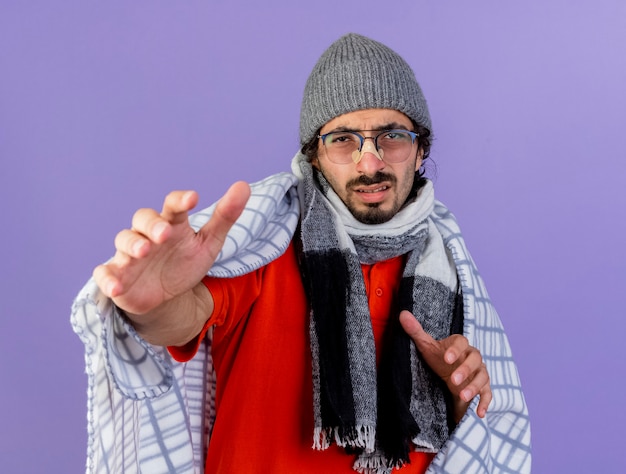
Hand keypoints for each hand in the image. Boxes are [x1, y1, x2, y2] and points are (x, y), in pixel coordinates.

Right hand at [93, 182, 250, 315]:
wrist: (165, 297)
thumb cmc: (184, 262)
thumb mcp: (209, 243)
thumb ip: (225, 216)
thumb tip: (244, 186)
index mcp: (171, 224)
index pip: (173, 206)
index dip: (180, 200)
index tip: (193, 198)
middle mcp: (147, 235)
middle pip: (142, 219)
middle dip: (152, 224)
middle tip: (165, 233)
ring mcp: (129, 255)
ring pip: (123, 241)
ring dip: (132, 244)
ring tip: (144, 251)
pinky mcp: (117, 276)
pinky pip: (106, 274)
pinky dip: (108, 279)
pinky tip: (117, 286)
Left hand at [399, 310, 491, 421]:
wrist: (450, 375)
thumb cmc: (438, 358)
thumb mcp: (426, 346)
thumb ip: (415, 331)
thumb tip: (402, 313)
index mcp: (460, 344)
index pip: (461, 342)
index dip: (455, 349)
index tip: (446, 358)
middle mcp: (473, 357)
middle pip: (476, 359)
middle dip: (465, 370)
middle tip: (453, 380)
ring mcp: (479, 372)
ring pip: (483, 377)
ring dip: (474, 387)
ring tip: (462, 396)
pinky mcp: (483, 387)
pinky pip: (488, 394)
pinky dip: (485, 403)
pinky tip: (479, 413)